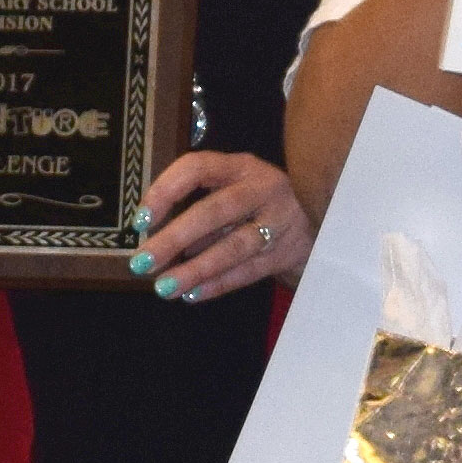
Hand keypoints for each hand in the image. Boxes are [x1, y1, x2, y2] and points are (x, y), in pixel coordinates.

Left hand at [133, 149, 310, 304]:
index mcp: (241, 167)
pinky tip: (192, 295)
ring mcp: (279, 222)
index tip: (141, 220)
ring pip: (234, 247)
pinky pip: (248, 272)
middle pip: (216, 211)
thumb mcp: (234, 191)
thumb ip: (200, 207)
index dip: (166, 190)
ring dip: (195, 269)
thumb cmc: (258, 205)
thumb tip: (152, 233)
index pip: (199, 167)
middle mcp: (262, 189)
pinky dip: (218, 285)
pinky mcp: (288, 252)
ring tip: (163, 287)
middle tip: (142, 261)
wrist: (321, 221)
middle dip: (175, 237)